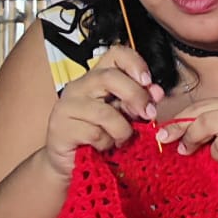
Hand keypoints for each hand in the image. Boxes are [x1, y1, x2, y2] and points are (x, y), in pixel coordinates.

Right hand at [43, 46, 162, 178]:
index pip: (115, 54)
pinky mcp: (60, 128)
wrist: (72, 163)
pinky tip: (102, 146)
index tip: (148, 82)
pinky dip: (106, 143)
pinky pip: (95, 134)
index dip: (135, 63)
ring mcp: (67, 106)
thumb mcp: (125, 115)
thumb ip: (139, 102)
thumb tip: (156, 92)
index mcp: (97, 78)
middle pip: (110, 77)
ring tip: (120, 139)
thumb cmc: (101, 135)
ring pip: (105, 112)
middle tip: (148, 114)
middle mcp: (79, 86)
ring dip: (122, 130)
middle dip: (136, 96)